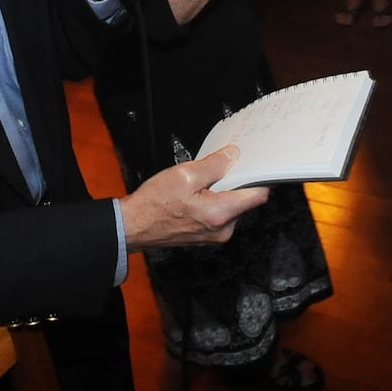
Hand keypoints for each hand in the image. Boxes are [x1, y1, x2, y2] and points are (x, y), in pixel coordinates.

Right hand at [120, 147, 269, 250]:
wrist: (132, 225)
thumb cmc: (153, 205)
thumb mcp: (185, 174)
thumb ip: (214, 165)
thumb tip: (232, 156)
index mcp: (220, 214)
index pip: (258, 194)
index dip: (259, 175)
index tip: (255, 163)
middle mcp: (223, 229)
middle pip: (245, 199)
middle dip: (235, 181)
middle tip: (216, 169)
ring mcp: (215, 234)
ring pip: (232, 205)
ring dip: (222, 190)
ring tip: (200, 183)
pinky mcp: (207, 234)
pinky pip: (220, 213)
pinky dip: (214, 200)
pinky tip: (196, 193)